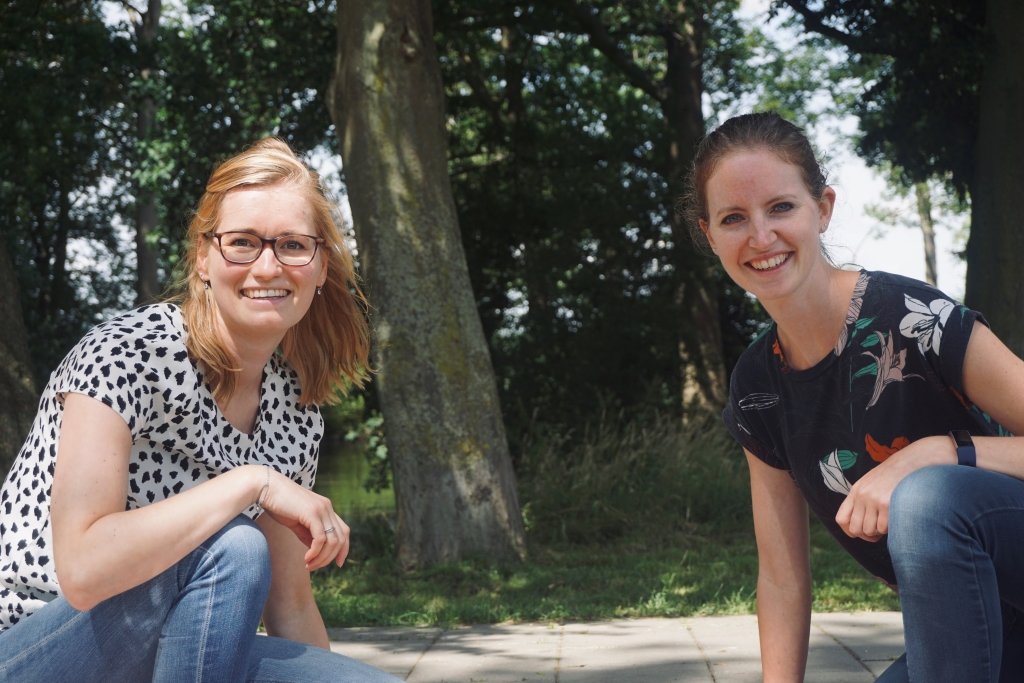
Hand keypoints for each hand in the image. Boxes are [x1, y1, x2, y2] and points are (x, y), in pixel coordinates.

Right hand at [256, 468, 350, 569]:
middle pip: (341, 539)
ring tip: (309, 565)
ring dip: (322, 558)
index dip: (344, 549)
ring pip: (333, 541)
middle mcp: (328, 507)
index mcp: (326, 508)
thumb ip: (308, 534)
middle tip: (314, 567)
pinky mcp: (312, 513)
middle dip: (330, 558)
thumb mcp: (296, 522)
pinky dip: (315, 552)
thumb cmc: (278, 504)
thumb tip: (316, 551)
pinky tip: (306, 558)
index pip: (344, 531)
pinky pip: (321, 538)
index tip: (338, 564)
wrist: (266, 487)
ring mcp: (322, 509)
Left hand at [835, 436, 954, 540]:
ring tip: (889, 520)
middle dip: (867, 535)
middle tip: (879, 531)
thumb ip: (863, 501)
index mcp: (856, 490)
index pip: (841, 519)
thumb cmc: (896, 476)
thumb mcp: (872, 483)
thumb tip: (859, 528)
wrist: (914, 461)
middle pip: (856, 529)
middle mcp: (862, 495)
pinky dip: (890, 528)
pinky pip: (884, 528)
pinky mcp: (888, 505)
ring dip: (880, 530)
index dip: (850, 531)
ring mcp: (874, 500)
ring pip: (870, 531)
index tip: (862, 532)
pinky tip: (896, 518)